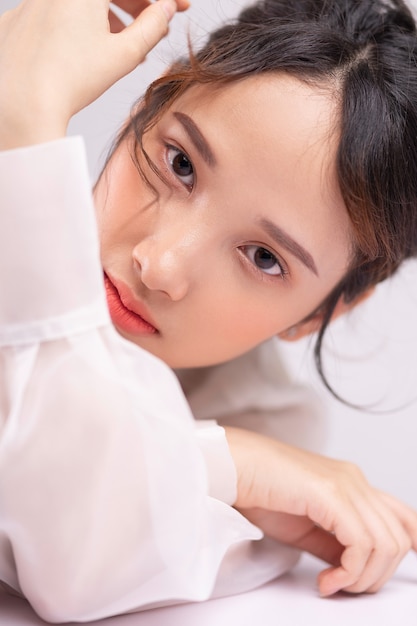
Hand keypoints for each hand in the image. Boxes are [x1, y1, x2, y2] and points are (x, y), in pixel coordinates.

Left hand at [0, 0, 188, 148]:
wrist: (22, 102)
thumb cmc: (70, 80)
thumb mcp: (123, 55)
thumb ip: (151, 28)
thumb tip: (167, 9)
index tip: (180, 6)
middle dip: (137, 2)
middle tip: (157, 22)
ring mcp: (34, 1)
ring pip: (84, 0)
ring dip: (111, 12)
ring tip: (125, 40)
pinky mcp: (19, 19)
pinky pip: (57, 11)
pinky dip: (79, 23)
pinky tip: (89, 49)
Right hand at [225, 426, 416, 595]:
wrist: (234, 469)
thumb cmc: (261, 492)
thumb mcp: (308, 527)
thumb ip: (335, 543)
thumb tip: (353, 569)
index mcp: (353, 484)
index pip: (404, 515)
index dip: (415, 541)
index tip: (410, 564)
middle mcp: (356, 480)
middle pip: (397, 538)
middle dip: (375, 576)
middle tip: (342, 587)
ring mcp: (347, 484)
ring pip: (386, 544)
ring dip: (362, 578)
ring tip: (332, 584)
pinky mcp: (332, 493)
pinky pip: (361, 544)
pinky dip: (349, 572)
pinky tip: (326, 580)